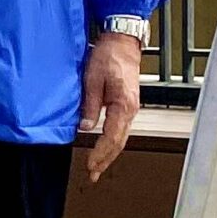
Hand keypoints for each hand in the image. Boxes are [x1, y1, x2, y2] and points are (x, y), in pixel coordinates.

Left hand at [80, 31, 141, 181]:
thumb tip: (85, 127)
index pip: (112, 137)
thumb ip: (90, 105)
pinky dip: (112, 141)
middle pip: (119, 142)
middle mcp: (131, 109)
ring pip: (121, 137)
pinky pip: (120, 128)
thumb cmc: (108, 57)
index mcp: (124, 105)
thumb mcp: (92, 79)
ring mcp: (131, 107)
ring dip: (109, 153)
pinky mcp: (127, 104)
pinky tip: (104, 147)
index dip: (101, 153)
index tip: (90, 165)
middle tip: (93, 174)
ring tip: (97, 167)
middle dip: (106, 160)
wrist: (122, 43)